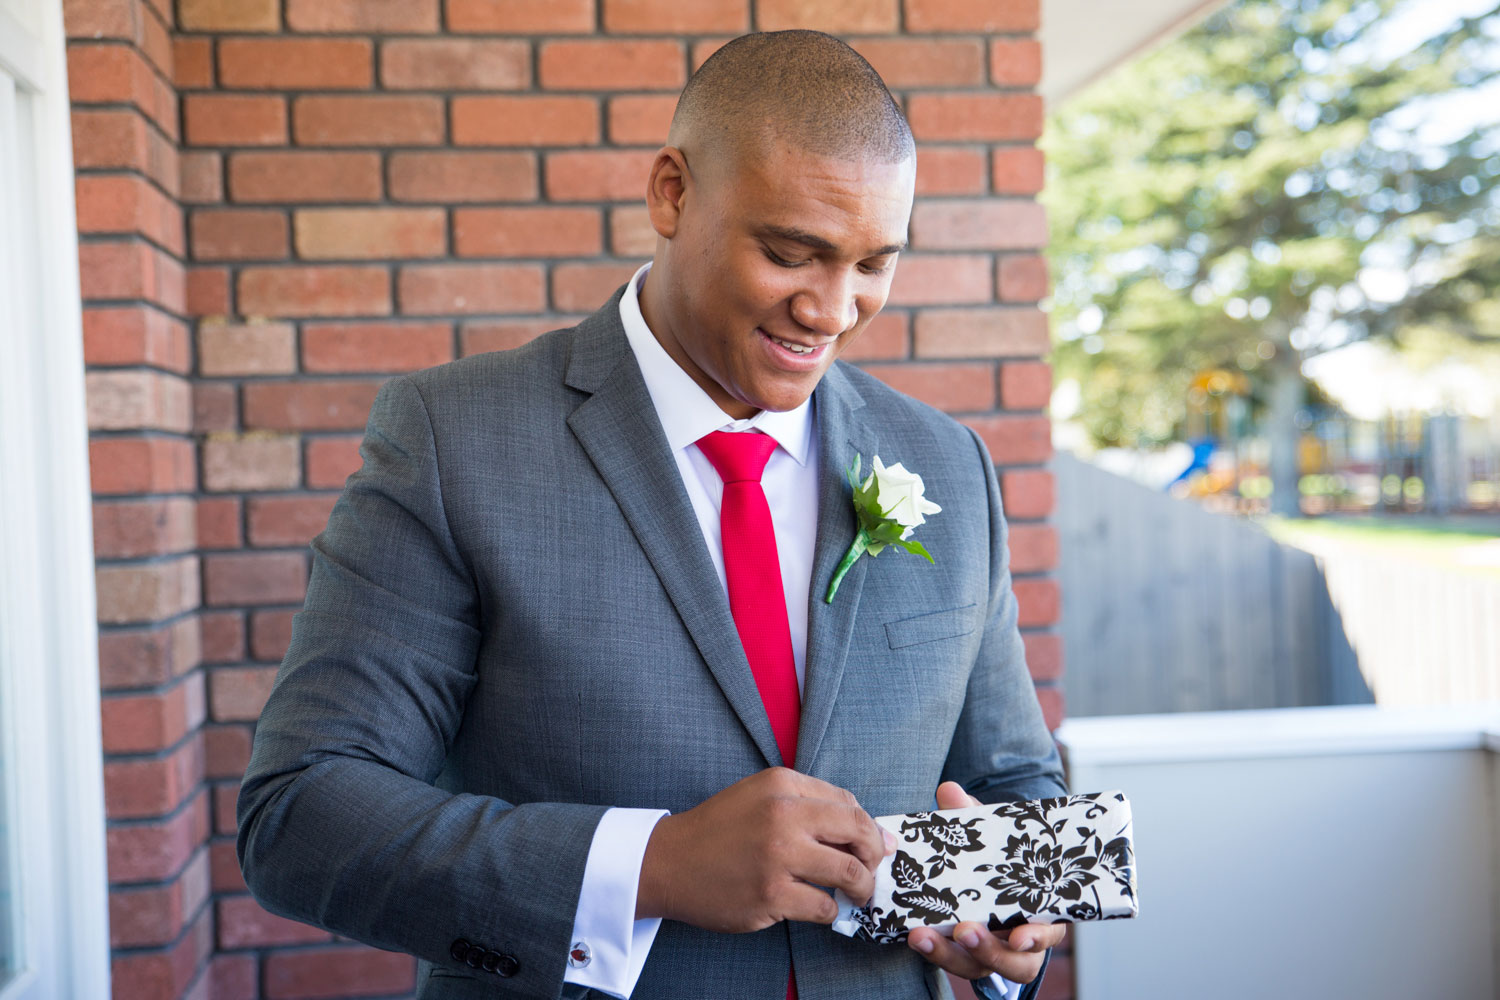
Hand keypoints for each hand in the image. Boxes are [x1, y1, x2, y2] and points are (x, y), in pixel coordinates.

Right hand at [636, 767, 895, 932]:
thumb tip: (869, 829)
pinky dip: (831, 911)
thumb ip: (810, 804)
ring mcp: (777, 856)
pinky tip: (820, 907)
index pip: (849, 804)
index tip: (875, 846)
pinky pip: (825, 906)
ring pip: (849, 873)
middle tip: (871, 872)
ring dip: (861, 888)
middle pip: (858, 834)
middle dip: (874, 856)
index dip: (869, 828)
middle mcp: (783, 814)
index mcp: (783, 784)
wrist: (669, 862)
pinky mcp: (771, 895)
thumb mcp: (761, 796)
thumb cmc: (720, 829)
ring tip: (856, 894)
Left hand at [906, 782, 1067, 984]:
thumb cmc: (999, 858)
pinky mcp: (963, 955)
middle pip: (1014, 963)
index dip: (1037, 938)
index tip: (1020, 936)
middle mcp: (1021, 942)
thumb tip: (949, 790)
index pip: (1048, 933)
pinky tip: (914, 936)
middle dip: (989, 950)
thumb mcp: (990, 836)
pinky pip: (952, 961)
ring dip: (950, 955)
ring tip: (923, 936)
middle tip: (964, 931)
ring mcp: (992, 953)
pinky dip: (934, 952)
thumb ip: (972, 816)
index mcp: (1040, 913)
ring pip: (977, 967)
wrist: (985, 875)